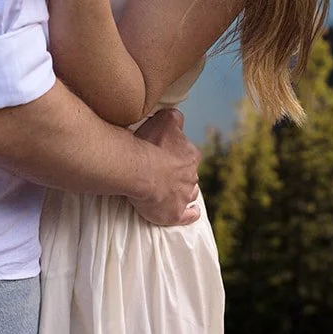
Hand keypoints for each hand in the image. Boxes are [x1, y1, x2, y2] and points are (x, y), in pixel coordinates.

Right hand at [129, 109, 201, 226]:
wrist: (139, 172)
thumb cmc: (150, 145)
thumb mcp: (165, 121)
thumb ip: (174, 117)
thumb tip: (178, 117)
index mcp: (190, 156)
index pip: (188, 154)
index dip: (177, 155)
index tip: (166, 154)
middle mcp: (191, 177)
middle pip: (189, 175)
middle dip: (181, 174)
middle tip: (164, 173)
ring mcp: (184, 197)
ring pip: (190, 193)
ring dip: (185, 192)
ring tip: (174, 191)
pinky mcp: (175, 214)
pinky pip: (188, 215)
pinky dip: (191, 214)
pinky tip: (193, 213)